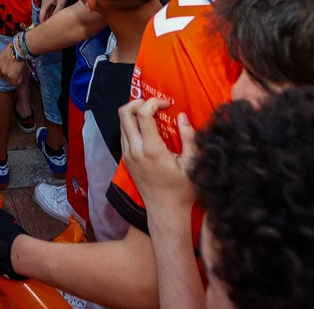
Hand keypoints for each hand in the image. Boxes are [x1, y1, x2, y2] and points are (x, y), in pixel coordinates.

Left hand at [0, 43, 25, 85]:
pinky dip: (19, 79)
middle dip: (10, 75)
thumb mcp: (6, 54)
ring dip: (14, 76)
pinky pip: (15, 82)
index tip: (12, 69)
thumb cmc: (15, 49)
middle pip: (4, 76)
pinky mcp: (11, 76)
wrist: (19, 49)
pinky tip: (21, 74)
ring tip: (19, 71)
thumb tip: (11, 64)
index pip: (1, 70)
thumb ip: (6, 60)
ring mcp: (4, 72)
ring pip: (9, 80)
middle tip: (16, 71)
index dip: (7, 70)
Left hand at [118, 98, 197, 225]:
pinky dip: (132, 125)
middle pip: (124, 113)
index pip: (142, 113)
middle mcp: (134, 150)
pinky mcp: (126, 160)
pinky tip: (147, 129)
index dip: (154, 102)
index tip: (167, 104)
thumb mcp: (192, 163)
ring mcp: (128, 155)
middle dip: (138, 102)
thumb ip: (188, 137)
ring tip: (152, 115)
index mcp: (151, 149)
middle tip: (155, 105)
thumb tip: (181, 116)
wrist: (165, 211)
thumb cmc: (182, 190)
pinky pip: (123, 134)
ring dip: (134, 113)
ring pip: (121, 123)